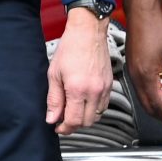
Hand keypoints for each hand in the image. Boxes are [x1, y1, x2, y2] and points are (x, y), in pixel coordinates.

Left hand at [46, 8, 113, 134]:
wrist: (88, 32)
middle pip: (87, 122)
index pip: (74, 121)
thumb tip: (52, 118)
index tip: (58, 127)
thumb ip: (54, 99)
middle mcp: (94, 91)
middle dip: (74, 125)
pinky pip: (104, 106)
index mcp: (78, 89)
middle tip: (63, 120)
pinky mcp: (110, 85)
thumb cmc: (70, 48)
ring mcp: (104, 88)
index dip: (64, 128)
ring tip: (73, 110)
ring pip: (97, 116)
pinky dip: (94, 109)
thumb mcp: (54, 74)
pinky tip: (84, 102)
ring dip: (84, 118)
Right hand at [125, 7, 161, 132]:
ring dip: (157, 107)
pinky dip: (152, 96)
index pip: (157, 105)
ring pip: (144, 98)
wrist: (141, 12)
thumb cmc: (155, 27)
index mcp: (146, 75)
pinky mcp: (133, 66)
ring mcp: (133, 72)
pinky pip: (142, 88)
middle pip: (148, 106)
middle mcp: (136, 76)